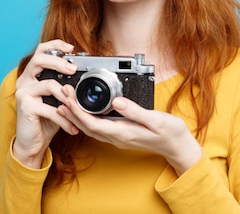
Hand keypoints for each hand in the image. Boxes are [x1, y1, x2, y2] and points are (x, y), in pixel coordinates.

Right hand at [13, 40, 79, 167]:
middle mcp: (24, 80)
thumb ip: (65, 87)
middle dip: (59, 62)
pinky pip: (50, 108)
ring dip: (67, 97)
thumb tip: (84, 78)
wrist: (33, 142)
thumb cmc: (46, 120)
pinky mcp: (25, 106)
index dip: (55, 45)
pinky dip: (64, 119)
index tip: (71, 48)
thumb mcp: (58, 100)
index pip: (40, 51)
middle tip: (73, 69)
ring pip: (49, 84)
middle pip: (39, 59)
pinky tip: (72, 127)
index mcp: (32, 75)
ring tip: (77, 109)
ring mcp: (23, 92)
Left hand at [57, 85, 202, 175]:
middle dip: (71, 111)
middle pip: (86, 127)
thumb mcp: (156, 120)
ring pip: (90, 128)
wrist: (178, 146)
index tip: (68, 98)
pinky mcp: (121, 134)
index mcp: (123, 133)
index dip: (77, 111)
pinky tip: (82, 111)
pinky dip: (86, 118)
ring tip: (65, 101)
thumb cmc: (170, 133)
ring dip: (76, 115)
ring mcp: (118, 137)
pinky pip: (97, 128)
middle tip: (61, 94)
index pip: (92, 124)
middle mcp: (117, 137)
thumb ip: (135, 111)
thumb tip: (117, 102)